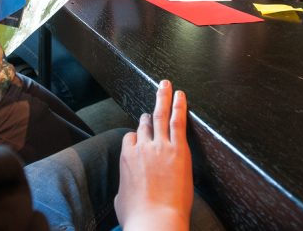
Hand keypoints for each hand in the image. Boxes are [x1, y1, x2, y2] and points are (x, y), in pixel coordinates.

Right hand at [115, 80, 192, 230]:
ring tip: (166, 85)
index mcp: (127, 158)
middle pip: (145, 124)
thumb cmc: (138, 216)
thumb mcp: (122, 200)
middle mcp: (141, 148)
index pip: (131, 138)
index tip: (142, 137)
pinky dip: (179, 106)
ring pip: (160, 116)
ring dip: (163, 98)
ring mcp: (160, 147)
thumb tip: (126, 190)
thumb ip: (125, 187)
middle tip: (154, 100)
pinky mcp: (178, 150)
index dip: (137, 137)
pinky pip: (177, 122)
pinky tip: (181, 95)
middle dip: (149, 113)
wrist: (155, 221)